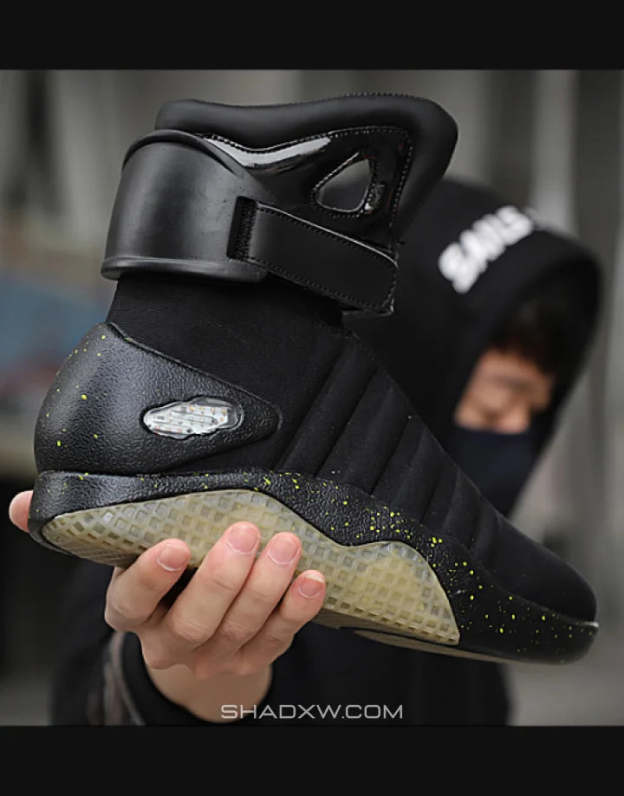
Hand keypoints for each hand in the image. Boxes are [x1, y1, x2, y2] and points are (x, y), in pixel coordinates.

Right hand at [8, 490, 325, 721]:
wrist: (195, 640)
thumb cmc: (162, 583)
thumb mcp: (123, 555)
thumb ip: (86, 529)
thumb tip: (24, 505)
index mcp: (133, 613)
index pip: (132, 603)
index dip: (152, 578)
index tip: (176, 545)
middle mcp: (171, 640)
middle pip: (195, 620)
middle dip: (222, 578)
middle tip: (244, 532)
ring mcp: (215, 655)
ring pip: (241, 629)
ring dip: (266, 587)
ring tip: (286, 544)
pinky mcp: (254, 657)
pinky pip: (278, 638)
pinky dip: (298, 610)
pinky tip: (313, 578)